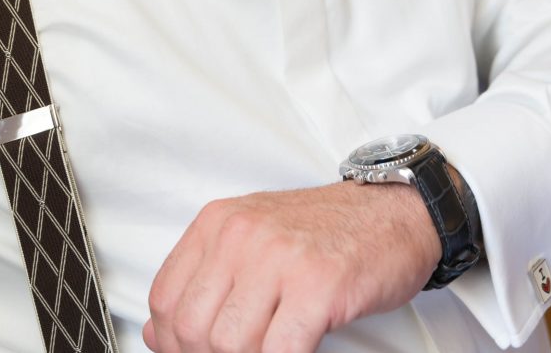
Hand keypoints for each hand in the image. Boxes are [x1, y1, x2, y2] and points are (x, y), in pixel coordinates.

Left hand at [142, 180, 441, 352]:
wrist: (392, 212)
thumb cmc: (325, 231)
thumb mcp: (253, 236)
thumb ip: (206, 278)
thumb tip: (157, 335)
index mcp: (219, 222)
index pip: (164, 300)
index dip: (174, 342)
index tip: (197, 351)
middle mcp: (242, 234)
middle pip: (192, 329)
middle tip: (245, 351)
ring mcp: (280, 258)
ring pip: (230, 345)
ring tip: (273, 344)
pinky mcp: (317, 286)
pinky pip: (279, 352)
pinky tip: (298, 348)